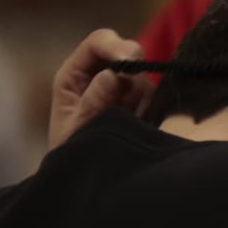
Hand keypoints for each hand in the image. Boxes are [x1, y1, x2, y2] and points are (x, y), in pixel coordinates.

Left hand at [49, 29, 148, 148]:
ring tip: (127, 127)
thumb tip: (112, 75)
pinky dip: (152, 110)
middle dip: (134, 73)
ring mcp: (124, 89)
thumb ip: (91, 104)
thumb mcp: (75, 133)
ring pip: (145, 78)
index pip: (98, 43)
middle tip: (136, 100)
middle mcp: (101, 76)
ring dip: (142, 99)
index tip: (129, 63)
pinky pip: (157, 98)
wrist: (82, 184)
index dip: (115, 46)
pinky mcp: (143, 105)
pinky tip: (140, 128)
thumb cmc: (70, 156)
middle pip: (128, 53)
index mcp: (75, 75)